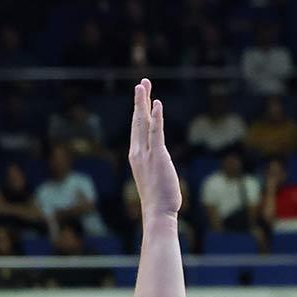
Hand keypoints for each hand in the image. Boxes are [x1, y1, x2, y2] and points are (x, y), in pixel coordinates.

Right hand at [128, 79, 183, 220]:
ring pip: (143, 122)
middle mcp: (138, 152)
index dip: (139, 111)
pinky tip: (156, 104)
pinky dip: (156, 117)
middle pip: (138, 121)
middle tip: (141, 83)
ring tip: (143, 85)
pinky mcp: (158, 156)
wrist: (157, 213)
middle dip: (140, 101)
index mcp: (137, 156)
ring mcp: (146, 154)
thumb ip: (155, 167)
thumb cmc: (159, 201)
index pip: (138, 129)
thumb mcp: (154, 179)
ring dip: (143, 102)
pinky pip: (156, 132)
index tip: (142, 97)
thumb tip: (160, 166)